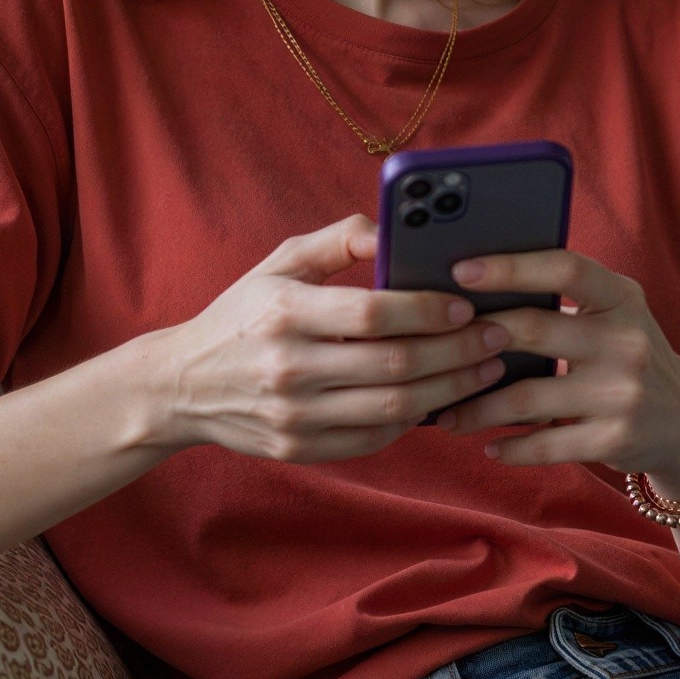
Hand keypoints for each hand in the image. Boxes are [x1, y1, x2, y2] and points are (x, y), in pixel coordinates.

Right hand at [139, 213, 507, 463]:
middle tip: (497, 337)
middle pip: (393, 365)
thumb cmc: (243, 314)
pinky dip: (415, 420)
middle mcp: (289, 367)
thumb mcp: (278, 263)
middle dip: (456, 352)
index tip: (465, 306)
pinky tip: (443, 399)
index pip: (371, 313)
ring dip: (450, 390)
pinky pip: (374, 438)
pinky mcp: (301, 448)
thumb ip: (339, 240)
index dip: (425, 311)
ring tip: (485, 370)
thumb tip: (395, 230)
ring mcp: (294, 414)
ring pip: (393, 409)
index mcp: (284, 312)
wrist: (182, 386)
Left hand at [431, 248, 679, 495]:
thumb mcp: (613, 315)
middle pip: (534, 330)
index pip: (565, 268)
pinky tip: (486, 445)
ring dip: (477, 408)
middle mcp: (626, 341)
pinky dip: (508, 448)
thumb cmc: (624, 355)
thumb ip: (563, 301)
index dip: (511, 267)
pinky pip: (544, 444)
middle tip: (432, 353)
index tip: (460, 270)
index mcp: (622, 298)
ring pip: (526, 397)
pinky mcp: (614, 439)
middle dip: (474, 341)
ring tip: (445, 414)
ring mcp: (622, 393)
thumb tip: (474, 291)